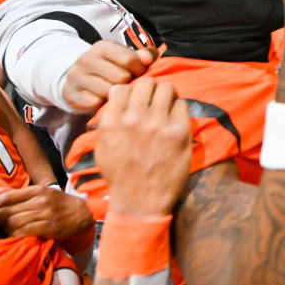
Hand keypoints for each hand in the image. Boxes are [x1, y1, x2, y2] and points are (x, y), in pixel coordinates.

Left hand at [0, 185, 94, 238]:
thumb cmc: (59, 204)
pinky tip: (16, 235)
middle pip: (7, 211)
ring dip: (6, 229)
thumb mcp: (40, 193)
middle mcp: (40, 201)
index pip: (7, 196)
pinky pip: (24, 232)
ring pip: (13, 222)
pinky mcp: (49, 227)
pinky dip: (16, 235)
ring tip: (6, 230)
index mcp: (37, 190)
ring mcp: (45, 214)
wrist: (83, 213)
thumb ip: (16, 193)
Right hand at [61, 41, 157, 112]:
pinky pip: (95, 104)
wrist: (78, 81)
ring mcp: (76, 77)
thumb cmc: (110, 69)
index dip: (140, 70)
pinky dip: (103, 105)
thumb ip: (143, 55)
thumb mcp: (126, 58)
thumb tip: (149, 58)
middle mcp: (86, 59)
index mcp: (102, 47)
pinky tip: (104, 102)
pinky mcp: (71, 94)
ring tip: (117, 93)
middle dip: (128, 84)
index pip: (129, 59)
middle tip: (127, 86)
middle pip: (121, 77)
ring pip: (108, 91)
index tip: (138, 74)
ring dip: (117, 95)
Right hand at [96, 76, 192, 215]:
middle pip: (146, 82)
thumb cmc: (121, 174)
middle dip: (150, 89)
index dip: (130, 91)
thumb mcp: (103, 146)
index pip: (122, 87)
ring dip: (166, 95)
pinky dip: (178, 108)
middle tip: (154, 100)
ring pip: (166, 88)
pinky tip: (174, 120)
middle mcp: (134, 119)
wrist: (141, 201)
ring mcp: (158, 124)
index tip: (136, 100)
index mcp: (112, 122)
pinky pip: (182, 104)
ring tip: (166, 106)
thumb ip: (109, 119)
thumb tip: (118, 93)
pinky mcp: (179, 132)